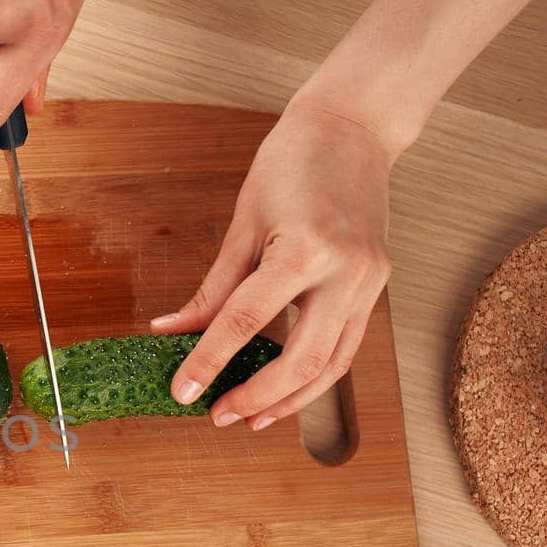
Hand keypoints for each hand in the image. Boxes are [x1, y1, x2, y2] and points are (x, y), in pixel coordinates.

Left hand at [151, 103, 395, 429]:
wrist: (354, 128)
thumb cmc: (293, 162)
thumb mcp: (243, 222)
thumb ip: (211, 288)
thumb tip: (169, 331)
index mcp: (306, 249)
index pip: (245, 321)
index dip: (209, 362)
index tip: (183, 392)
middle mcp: (347, 272)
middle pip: (303, 359)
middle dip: (257, 396)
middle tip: (216, 416)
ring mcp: (370, 282)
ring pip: (334, 365)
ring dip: (290, 399)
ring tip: (249, 418)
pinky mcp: (377, 287)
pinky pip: (347, 346)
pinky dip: (315, 376)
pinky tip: (284, 392)